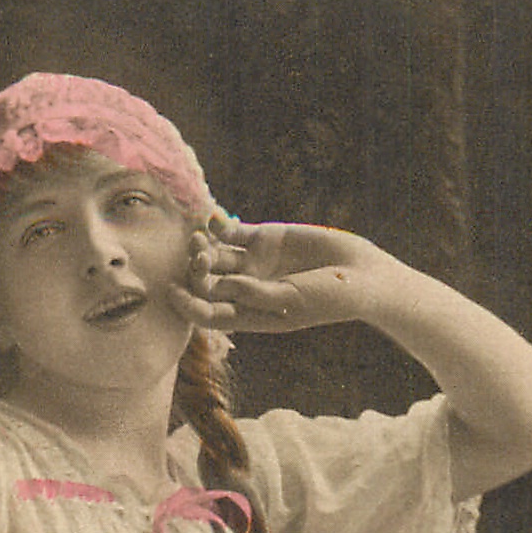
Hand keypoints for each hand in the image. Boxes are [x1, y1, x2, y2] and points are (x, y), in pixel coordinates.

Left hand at [168, 217, 392, 333]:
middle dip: (196, 270)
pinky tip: (211, 217)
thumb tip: (223, 284)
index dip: (187, 304)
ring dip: (203, 246)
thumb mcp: (290, 301)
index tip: (172, 291)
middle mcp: (244, 291)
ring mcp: (252, 264)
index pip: (207, 313)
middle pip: (207, 283)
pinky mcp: (263, 239)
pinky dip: (219, 225)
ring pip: (215, 256)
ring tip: (199, 234)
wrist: (359, 274)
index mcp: (248, 315)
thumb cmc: (326, 299)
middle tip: (196, 254)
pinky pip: (232, 232)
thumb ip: (256, 294)